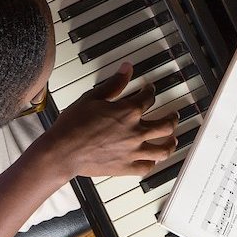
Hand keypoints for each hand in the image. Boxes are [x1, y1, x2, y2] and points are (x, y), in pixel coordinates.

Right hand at [46, 62, 178, 178]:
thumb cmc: (74, 125)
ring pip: (163, 149)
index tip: (149, 89)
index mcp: (129, 112)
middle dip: (172, 118)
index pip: (148, 98)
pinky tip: (153, 160)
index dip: (150, 91)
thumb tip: (127, 68)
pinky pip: (147, 167)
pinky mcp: (127, 168)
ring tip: (173, 140)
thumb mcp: (93, 97)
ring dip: (171, 143)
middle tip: (173, 115)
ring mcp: (134, 152)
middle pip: (166, 125)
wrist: (63, 151)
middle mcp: (136, 131)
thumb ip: (114, 83)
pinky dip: (152, 163)